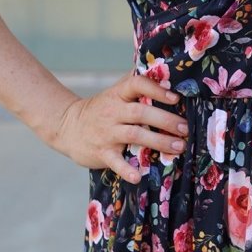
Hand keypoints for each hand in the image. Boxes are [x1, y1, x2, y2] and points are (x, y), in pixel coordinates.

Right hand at [49, 71, 187, 184]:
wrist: (67, 126)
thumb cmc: (101, 109)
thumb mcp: (115, 93)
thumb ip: (137, 85)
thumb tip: (167, 74)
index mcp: (118, 94)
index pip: (137, 85)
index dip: (156, 90)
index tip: (176, 98)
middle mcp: (112, 111)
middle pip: (140, 113)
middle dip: (165, 120)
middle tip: (185, 129)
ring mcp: (106, 133)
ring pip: (134, 135)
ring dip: (158, 142)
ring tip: (179, 147)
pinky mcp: (101, 152)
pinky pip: (115, 162)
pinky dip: (126, 170)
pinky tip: (138, 176)